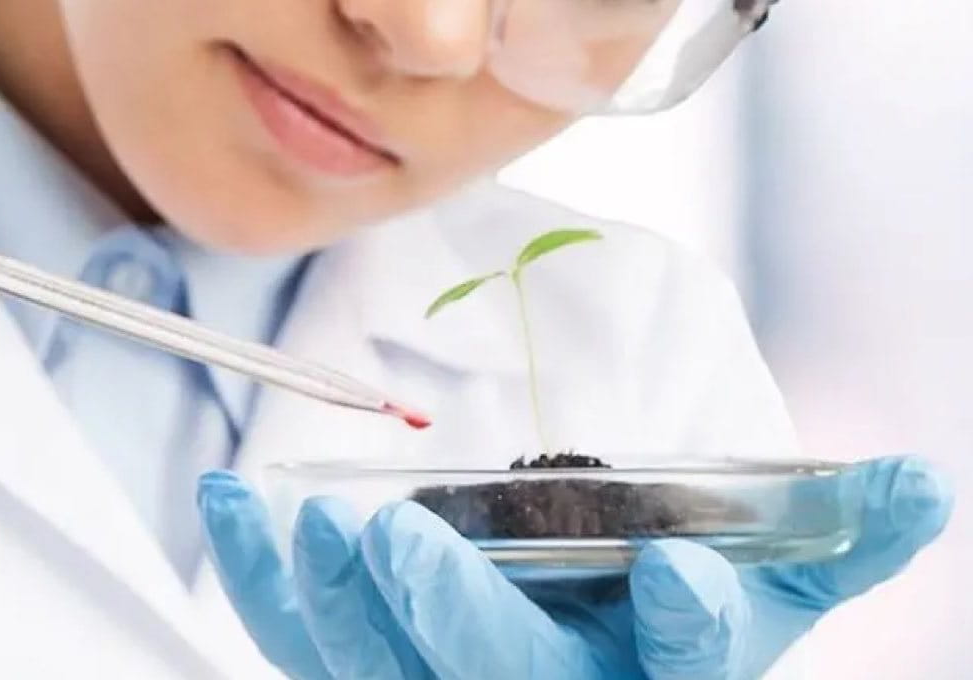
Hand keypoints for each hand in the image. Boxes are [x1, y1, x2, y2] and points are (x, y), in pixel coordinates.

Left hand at [197, 457, 950, 678]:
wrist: (583, 612)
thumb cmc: (670, 591)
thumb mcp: (763, 563)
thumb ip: (832, 529)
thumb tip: (923, 484)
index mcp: (659, 672)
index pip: (688, 670)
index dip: (690, 626)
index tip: (674, 575)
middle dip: (456, 618)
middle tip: (403, 536)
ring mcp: (447, 679)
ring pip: (381, 664)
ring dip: (339, 594)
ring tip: (318, 515)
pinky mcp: (369, 658)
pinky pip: (302, 633)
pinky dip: (264, 570)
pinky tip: (241, 500)